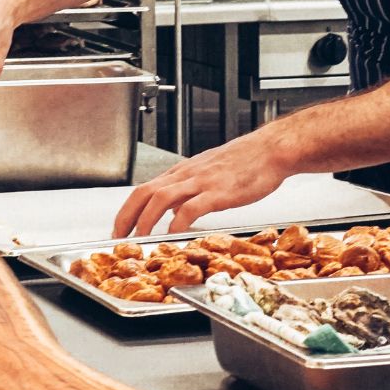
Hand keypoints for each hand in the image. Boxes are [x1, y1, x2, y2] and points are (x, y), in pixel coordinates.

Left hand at [112, 132, 292, 236]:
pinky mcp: (218, 192)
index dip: (127, 210)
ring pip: (160, 199)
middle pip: (144, 193)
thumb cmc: (246, 161)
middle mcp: (186, 175)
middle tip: (118, 238)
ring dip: (145, 221)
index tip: (120, 228)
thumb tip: (173, 211)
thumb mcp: (208, 173)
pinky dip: (178, 222)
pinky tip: (175, 233)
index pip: (143, 190)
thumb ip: (188, 191)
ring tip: (140, 239)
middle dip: (126, 217)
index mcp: (182, 172)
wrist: (271, 150)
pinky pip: (191, 207)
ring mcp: (200, 182)